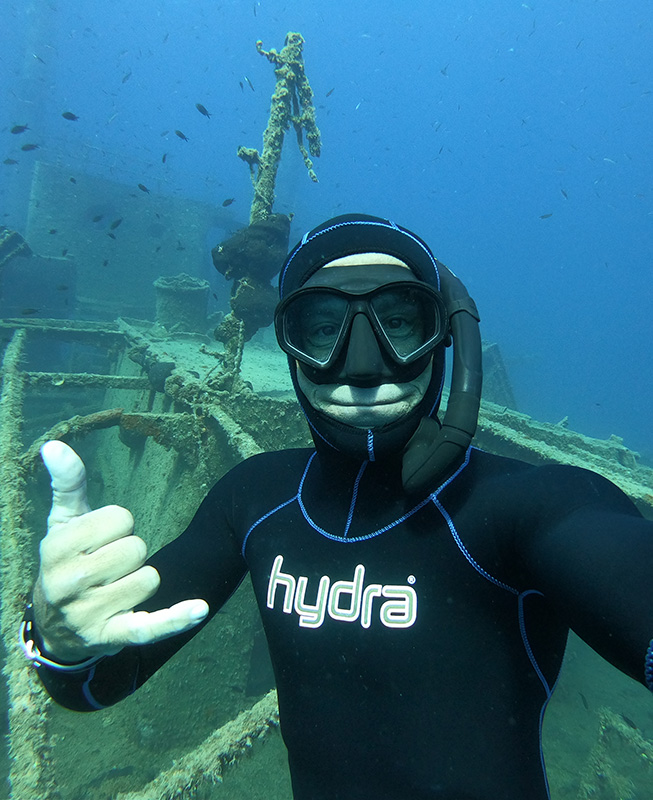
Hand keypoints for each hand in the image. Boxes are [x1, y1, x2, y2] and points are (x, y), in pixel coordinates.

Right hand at [33, 440, 208, 661]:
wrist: (54, 626)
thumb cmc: (66, 561)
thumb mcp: (63, 523)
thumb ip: (68, 484)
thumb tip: (55, 445)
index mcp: (57, 547)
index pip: (120, 518)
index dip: (117, 525)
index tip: (100, 539)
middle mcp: (69, 582)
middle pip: (137, 548)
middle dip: (130, 553)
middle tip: (107, 566)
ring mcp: (90, 613)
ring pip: (150, 580)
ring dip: (141, 582)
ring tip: (114, 589)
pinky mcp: (113, 637)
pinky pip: (151, 625)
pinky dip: (176, 618)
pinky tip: (199, 609)